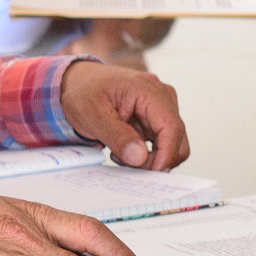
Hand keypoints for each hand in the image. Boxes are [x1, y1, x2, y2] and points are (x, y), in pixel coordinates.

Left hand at [59, 60, 189, 170]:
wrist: (79, 82)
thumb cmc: (84, 92)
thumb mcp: (93, 115)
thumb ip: (117, 136)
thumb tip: (141, 158)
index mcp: (147, 89)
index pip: (171, 126)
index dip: (165, 154)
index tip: (150, 173)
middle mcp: (161, 96)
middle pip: (177, 138)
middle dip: (156, 160)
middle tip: (127, 165)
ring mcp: (161, 107)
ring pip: (172, 144)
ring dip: (150, 158)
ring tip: (120, 154)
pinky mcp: (157, 118)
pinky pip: (162, 143)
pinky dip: (146, 153)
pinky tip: (124, 149)